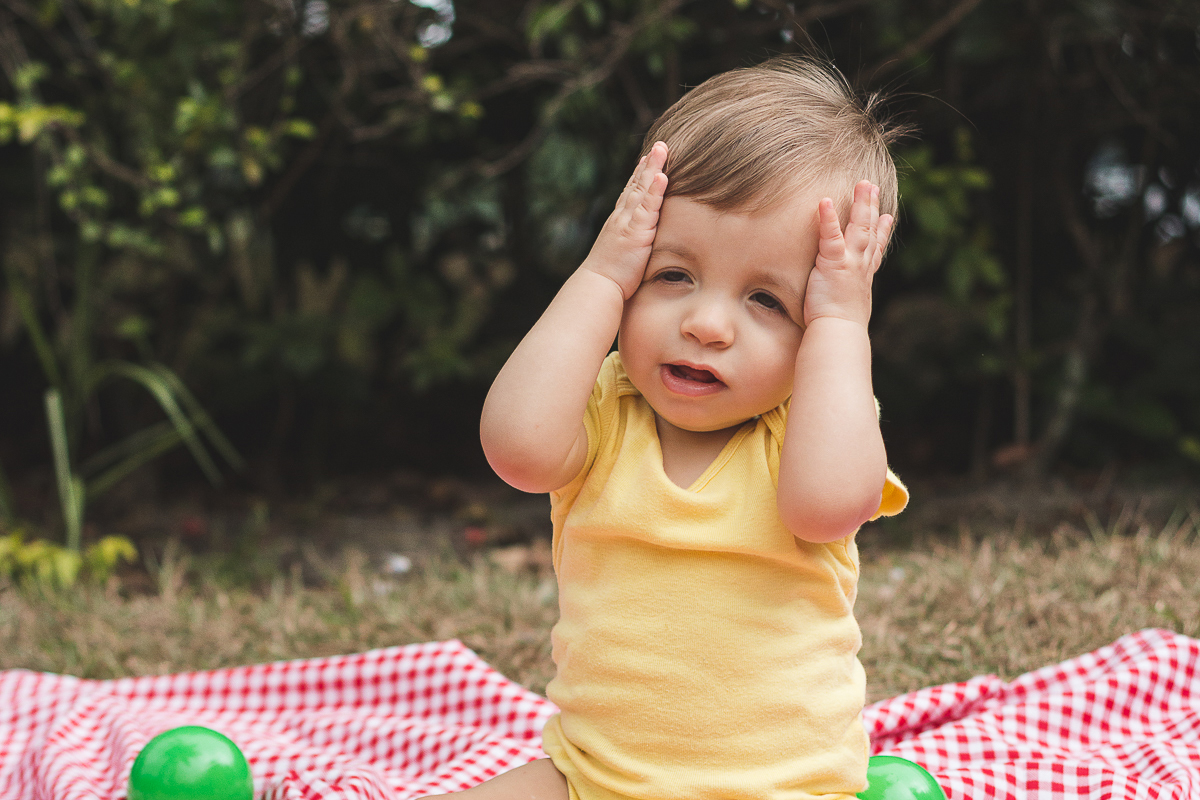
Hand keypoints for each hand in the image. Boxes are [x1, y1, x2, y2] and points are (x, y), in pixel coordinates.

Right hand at [580, 141, 668, 299]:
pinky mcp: (636, 232)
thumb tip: (636, 250)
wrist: (598, 287)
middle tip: (660, 145)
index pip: (631, 194)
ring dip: (653, 168)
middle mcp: (622, 218)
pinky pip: (647, 207)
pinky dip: (654, 190)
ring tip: (663, 149)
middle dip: (649, 164)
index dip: (640, 176)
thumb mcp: (620, 255)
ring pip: (642, 190)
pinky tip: (662, 175)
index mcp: (620, 223)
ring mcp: (628, 223)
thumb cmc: (609, 278)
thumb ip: (630, 246)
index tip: (648, 160)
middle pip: (636, 185)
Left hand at [803, 180, 892, 328]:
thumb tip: (846, 313)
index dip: (882, 232)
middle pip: (869, 231)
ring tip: (862, 184)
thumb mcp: (849, 311)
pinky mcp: (833, 263)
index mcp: (863, 276)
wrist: (839, 333)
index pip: (875, 249)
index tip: (888, 217)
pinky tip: (825, 202)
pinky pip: (830, 236)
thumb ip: (848, 303)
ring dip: (860, 204)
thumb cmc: (839, 328)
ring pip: (857, 228)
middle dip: (872, 208)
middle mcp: (860, 266)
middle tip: (873, 187)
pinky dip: (829, 218)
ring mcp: (849, 262)